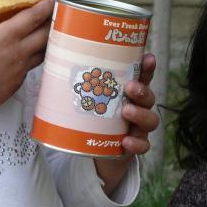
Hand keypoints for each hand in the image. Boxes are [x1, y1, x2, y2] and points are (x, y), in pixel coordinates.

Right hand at [0, 0, 53, 148]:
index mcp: (6, 37)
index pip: (33, 18)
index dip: (47, 6)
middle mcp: (19, 52)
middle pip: (46, 33)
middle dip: (56, 20)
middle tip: (62, 10)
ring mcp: (22, 68)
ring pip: (45, 50)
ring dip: (51, 38)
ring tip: (55, 28)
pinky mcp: (20, 81)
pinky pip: (35, 63)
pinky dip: (40, 53)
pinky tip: (36, 50)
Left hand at [95, 53, 158, 193]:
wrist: (98, 148)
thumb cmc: (94, 116)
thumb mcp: (90, 98)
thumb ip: (81, 84)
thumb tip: (55, 62)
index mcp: (129, 93)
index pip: (142, 76)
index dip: (147, 67)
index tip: (148, 57)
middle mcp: (138, 107)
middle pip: (149, 97)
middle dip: (142, 90)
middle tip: (130, 87)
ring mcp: (139, 127)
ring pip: (151, 120)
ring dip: (140, 114)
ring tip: (126, 111)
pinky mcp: (136, 144)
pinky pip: (144, 145)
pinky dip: (136, 143)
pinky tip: (125, 141)